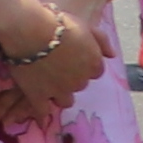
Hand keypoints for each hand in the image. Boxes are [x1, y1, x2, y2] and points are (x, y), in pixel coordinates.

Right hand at [0, 0, 107, 121]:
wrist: (30, 31)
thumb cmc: (59, 24)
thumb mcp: (87, 27)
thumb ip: (102, 42)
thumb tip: (112, 56)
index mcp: (94, 64)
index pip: (95, 72)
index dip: (83, 66)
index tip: (72, 60)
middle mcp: (80, 81)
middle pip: (79, 85)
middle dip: (70, 79)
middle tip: (56, 68)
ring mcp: (59, 91)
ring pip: (65, 100)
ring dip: (59, 94)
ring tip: (47, 86)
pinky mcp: (38, 96)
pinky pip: (42, 112)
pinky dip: (41, 115)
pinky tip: (40, 118)